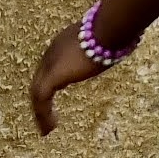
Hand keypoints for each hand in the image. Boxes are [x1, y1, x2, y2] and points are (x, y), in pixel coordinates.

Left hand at [29, 22, 106, 137]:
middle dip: (41, 98)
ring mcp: (50, 64)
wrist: (108, 28)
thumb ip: (106, 47)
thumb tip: (121, 46)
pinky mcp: (52, 76)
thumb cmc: (113, 30)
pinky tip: (49, 129)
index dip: (52, 79)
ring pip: (37, 92)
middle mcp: (53, 52)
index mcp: (63, 42)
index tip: (59, 89)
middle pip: (40, 79)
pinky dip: (43, 115)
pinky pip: (41, 100)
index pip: (51, 63)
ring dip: (41, 112)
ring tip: (47, 129)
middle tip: (46, 115)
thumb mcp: (106, 40)